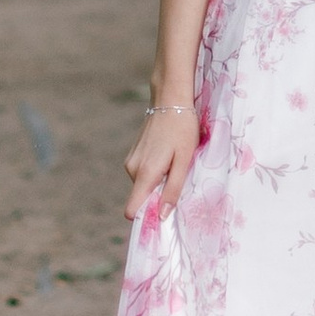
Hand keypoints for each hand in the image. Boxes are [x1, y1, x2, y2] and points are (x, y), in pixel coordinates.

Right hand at [124, 99, 200, 222]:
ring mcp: (130, 160)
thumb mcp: (184, 160)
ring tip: (175, 162)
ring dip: (159, 181)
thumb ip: (173, 189)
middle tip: (178, 179)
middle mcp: (132, 168)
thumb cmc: (182, 129)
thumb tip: (161, 216)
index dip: (145, 217)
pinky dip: (155, 171)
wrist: (170, 98)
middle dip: (158, 196)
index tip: (162, 216)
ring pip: (143, 185)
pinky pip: (143, 173)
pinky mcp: (133, 153)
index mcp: (144, 173)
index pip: (131, 210)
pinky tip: (167, 155)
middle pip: (141, 198)